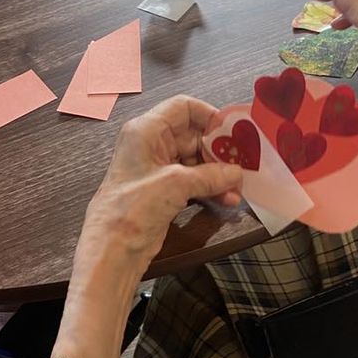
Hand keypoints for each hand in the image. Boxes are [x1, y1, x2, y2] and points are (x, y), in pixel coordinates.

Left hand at [78, 96, 241, 269]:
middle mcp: (153, 145)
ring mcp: (159, 169)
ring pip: (198, 160)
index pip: (183, 108)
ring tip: (239, 187)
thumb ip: (211, 175)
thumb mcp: (176, 184)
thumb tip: (237, 172)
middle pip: (195, 135)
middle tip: (244, 162)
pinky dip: (212, 187)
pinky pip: (195, 181)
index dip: (209, 115)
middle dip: (220, 150)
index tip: (233, 132)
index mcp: (147, 131)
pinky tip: (228, 199)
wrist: (112, 250)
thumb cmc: (133, 208)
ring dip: (219, 172)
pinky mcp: (165, 190)